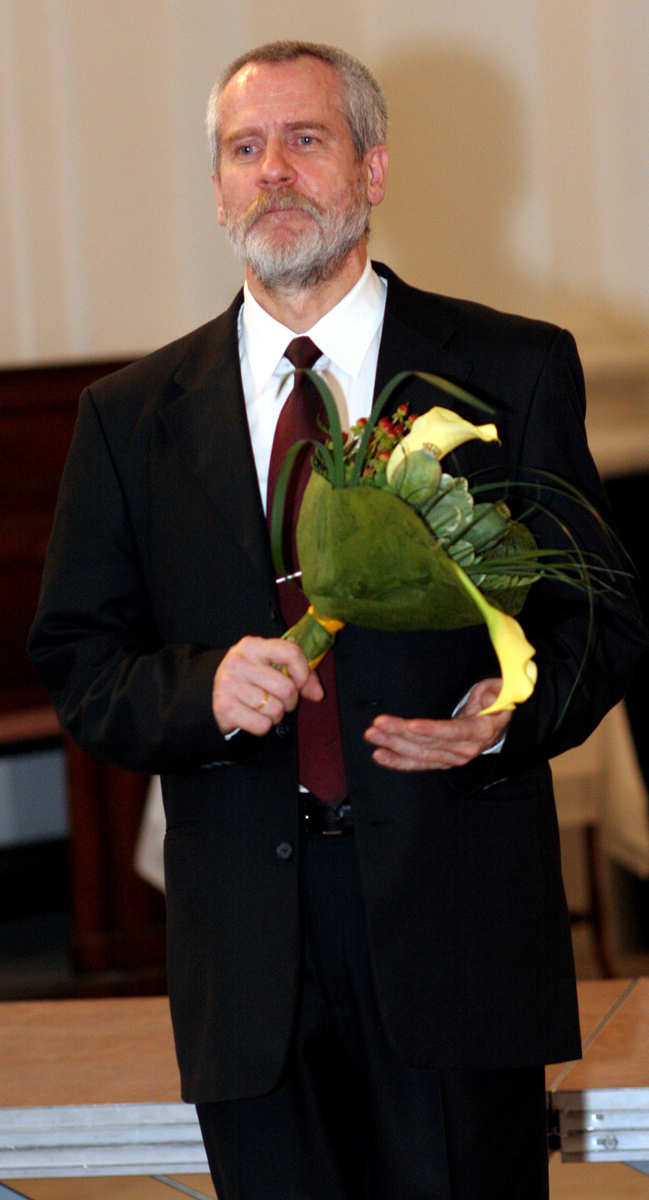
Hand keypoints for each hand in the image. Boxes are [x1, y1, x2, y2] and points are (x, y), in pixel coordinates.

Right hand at [212, 636, 323, 735]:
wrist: (214, 693)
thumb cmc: (251, 680)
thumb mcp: (272, 668)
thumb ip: (301, 676)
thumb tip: (318, 693)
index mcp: (252, 646)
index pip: (291, 653)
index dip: (303, 673)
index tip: (300, 683)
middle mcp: (238, 662)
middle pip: (287, 688)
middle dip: (290, 700)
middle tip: (279, 699)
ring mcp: (228, 684)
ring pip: (276, 709)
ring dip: (276, 715)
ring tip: (264, 708)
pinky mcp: (225, 707)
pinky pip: (262, 725)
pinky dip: (263, 726)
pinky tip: (254, 717)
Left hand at [363, 678, 511, 770]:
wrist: (496, 723)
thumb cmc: (493, 703)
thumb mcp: (499, 691)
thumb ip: (494, 693)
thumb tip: (487, 698)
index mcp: (479, 731)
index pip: (451, 732)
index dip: (430, 730)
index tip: (410, 725)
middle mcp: (465, 749)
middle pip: (428, 743)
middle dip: (399, 734)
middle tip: (377, 725)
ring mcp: (453, 758)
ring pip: (419, 753)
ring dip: (393, 745)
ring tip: (373, 735)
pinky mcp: (442, 761)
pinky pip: (419, 763)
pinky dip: (398, 761)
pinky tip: (381, 756)